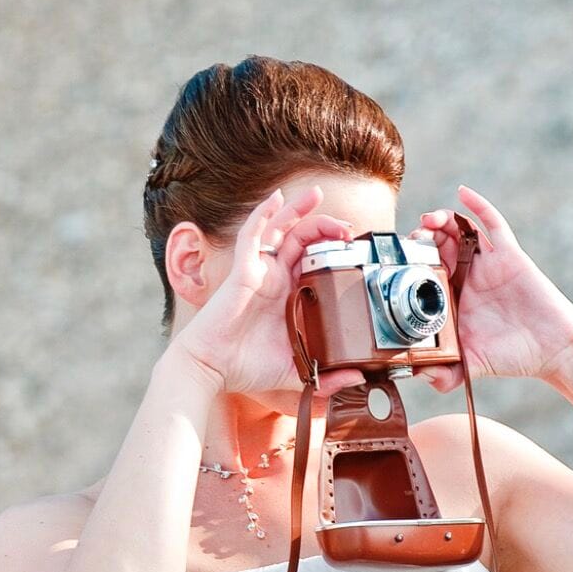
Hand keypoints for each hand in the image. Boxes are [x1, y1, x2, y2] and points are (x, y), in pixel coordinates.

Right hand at [173, 185, 367, 396]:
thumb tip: (360, 377)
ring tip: (317, 195)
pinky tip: (276, 199)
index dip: (333, 253)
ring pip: (279, 229)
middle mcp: (274, 280)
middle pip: (301, 241)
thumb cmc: (246, 369)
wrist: (212, 369)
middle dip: (325, 228)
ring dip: (298, 209)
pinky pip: (252, 234)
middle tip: (347, 228)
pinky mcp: (242, 270)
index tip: (356, 252)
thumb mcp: (296, 373)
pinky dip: (263, 213)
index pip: (313, 264)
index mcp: (287, 298)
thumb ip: (328, 376)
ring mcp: (258, 272)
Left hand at [407, 185, 572, 390]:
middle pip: (437, 246)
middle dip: (421, 237)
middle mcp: (468, 277)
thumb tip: (418, 377)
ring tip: (428, 220)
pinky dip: (477, 205)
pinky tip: (462, 193)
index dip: (408, 261)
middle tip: (411, 240)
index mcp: (453, 298)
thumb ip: (445, 374)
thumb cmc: (513, 357)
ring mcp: (487, 264)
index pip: (424, 271)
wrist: (554, 350)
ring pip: (460, 230)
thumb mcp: (471, 365)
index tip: (395, 260)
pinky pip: (492, 223)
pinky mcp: (509, 255)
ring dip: (441, 220)